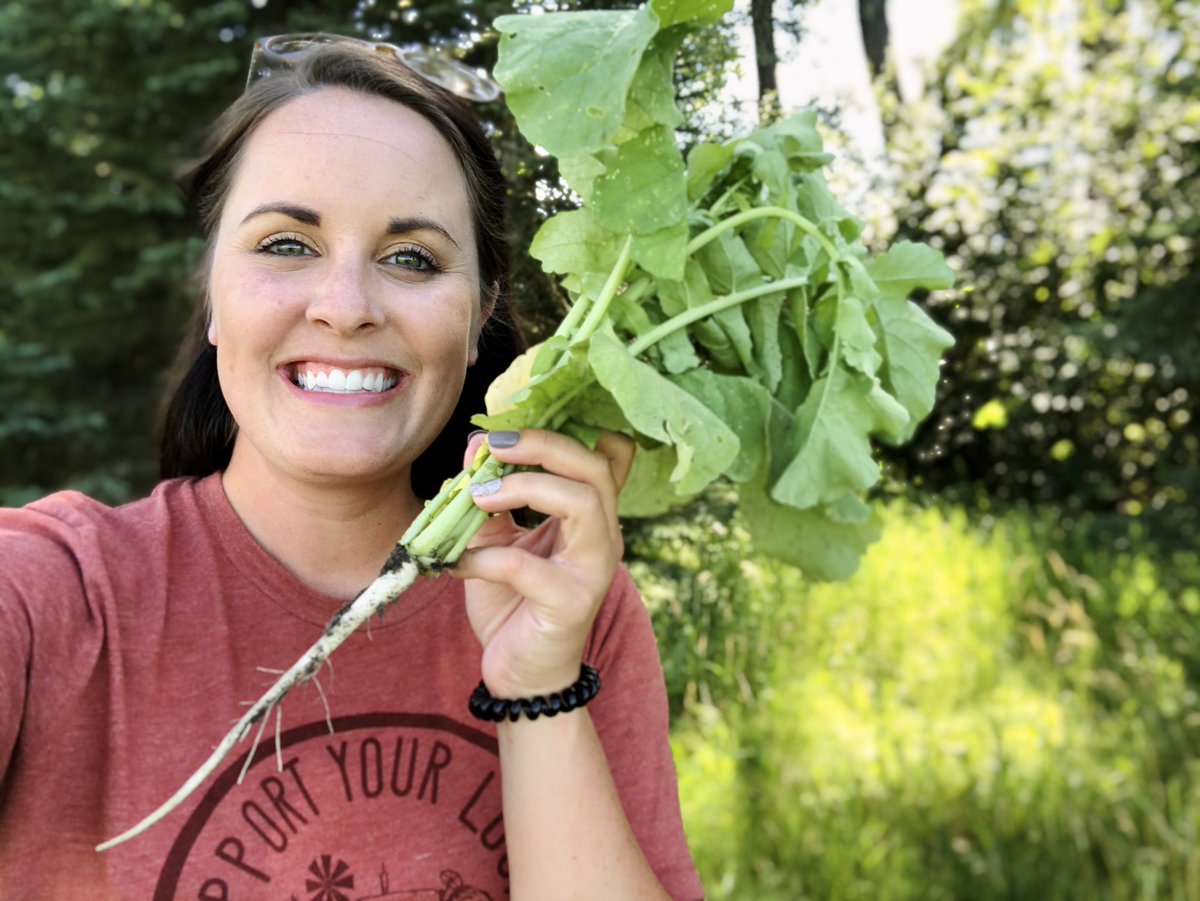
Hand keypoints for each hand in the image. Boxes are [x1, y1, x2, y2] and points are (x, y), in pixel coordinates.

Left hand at [450, 429, 634, 699]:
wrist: (522, 674)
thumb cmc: (513, 603)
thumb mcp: (499, 540)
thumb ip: (493, 498)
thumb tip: (475, 449)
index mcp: (592, 515)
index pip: (607, 456)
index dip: (565, 432)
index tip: (509, 429)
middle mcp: (604, 537)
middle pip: (595, 469)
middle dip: (541, 446)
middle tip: (492, 446)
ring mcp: (593, 570)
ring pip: (582, 504)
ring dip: (525, 488)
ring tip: (478, 495)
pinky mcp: (571, 605)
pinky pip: (527, 566)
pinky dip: (484, 558)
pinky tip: (456, 564)